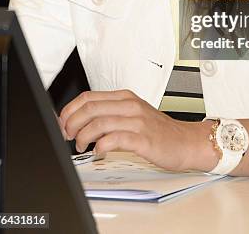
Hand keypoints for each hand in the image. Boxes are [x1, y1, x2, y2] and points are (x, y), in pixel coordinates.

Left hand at [58, 89, 217, 171]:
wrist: (186, 141)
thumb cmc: (158, 131)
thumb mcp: (133, 115)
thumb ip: (110, 115)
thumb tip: (80, 122)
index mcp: (125, 97)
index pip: (89, 97)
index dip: (70, 110)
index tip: (63, 122)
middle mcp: (130, 106)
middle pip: (91, 108)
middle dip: (72, 123)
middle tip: (68, 136)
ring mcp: (138, 121)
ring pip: (100, 122)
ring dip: (84, 136)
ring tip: (81, 146)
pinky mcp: (144, 139)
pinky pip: (117, 138)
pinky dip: (102, 145)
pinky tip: (99, 151)